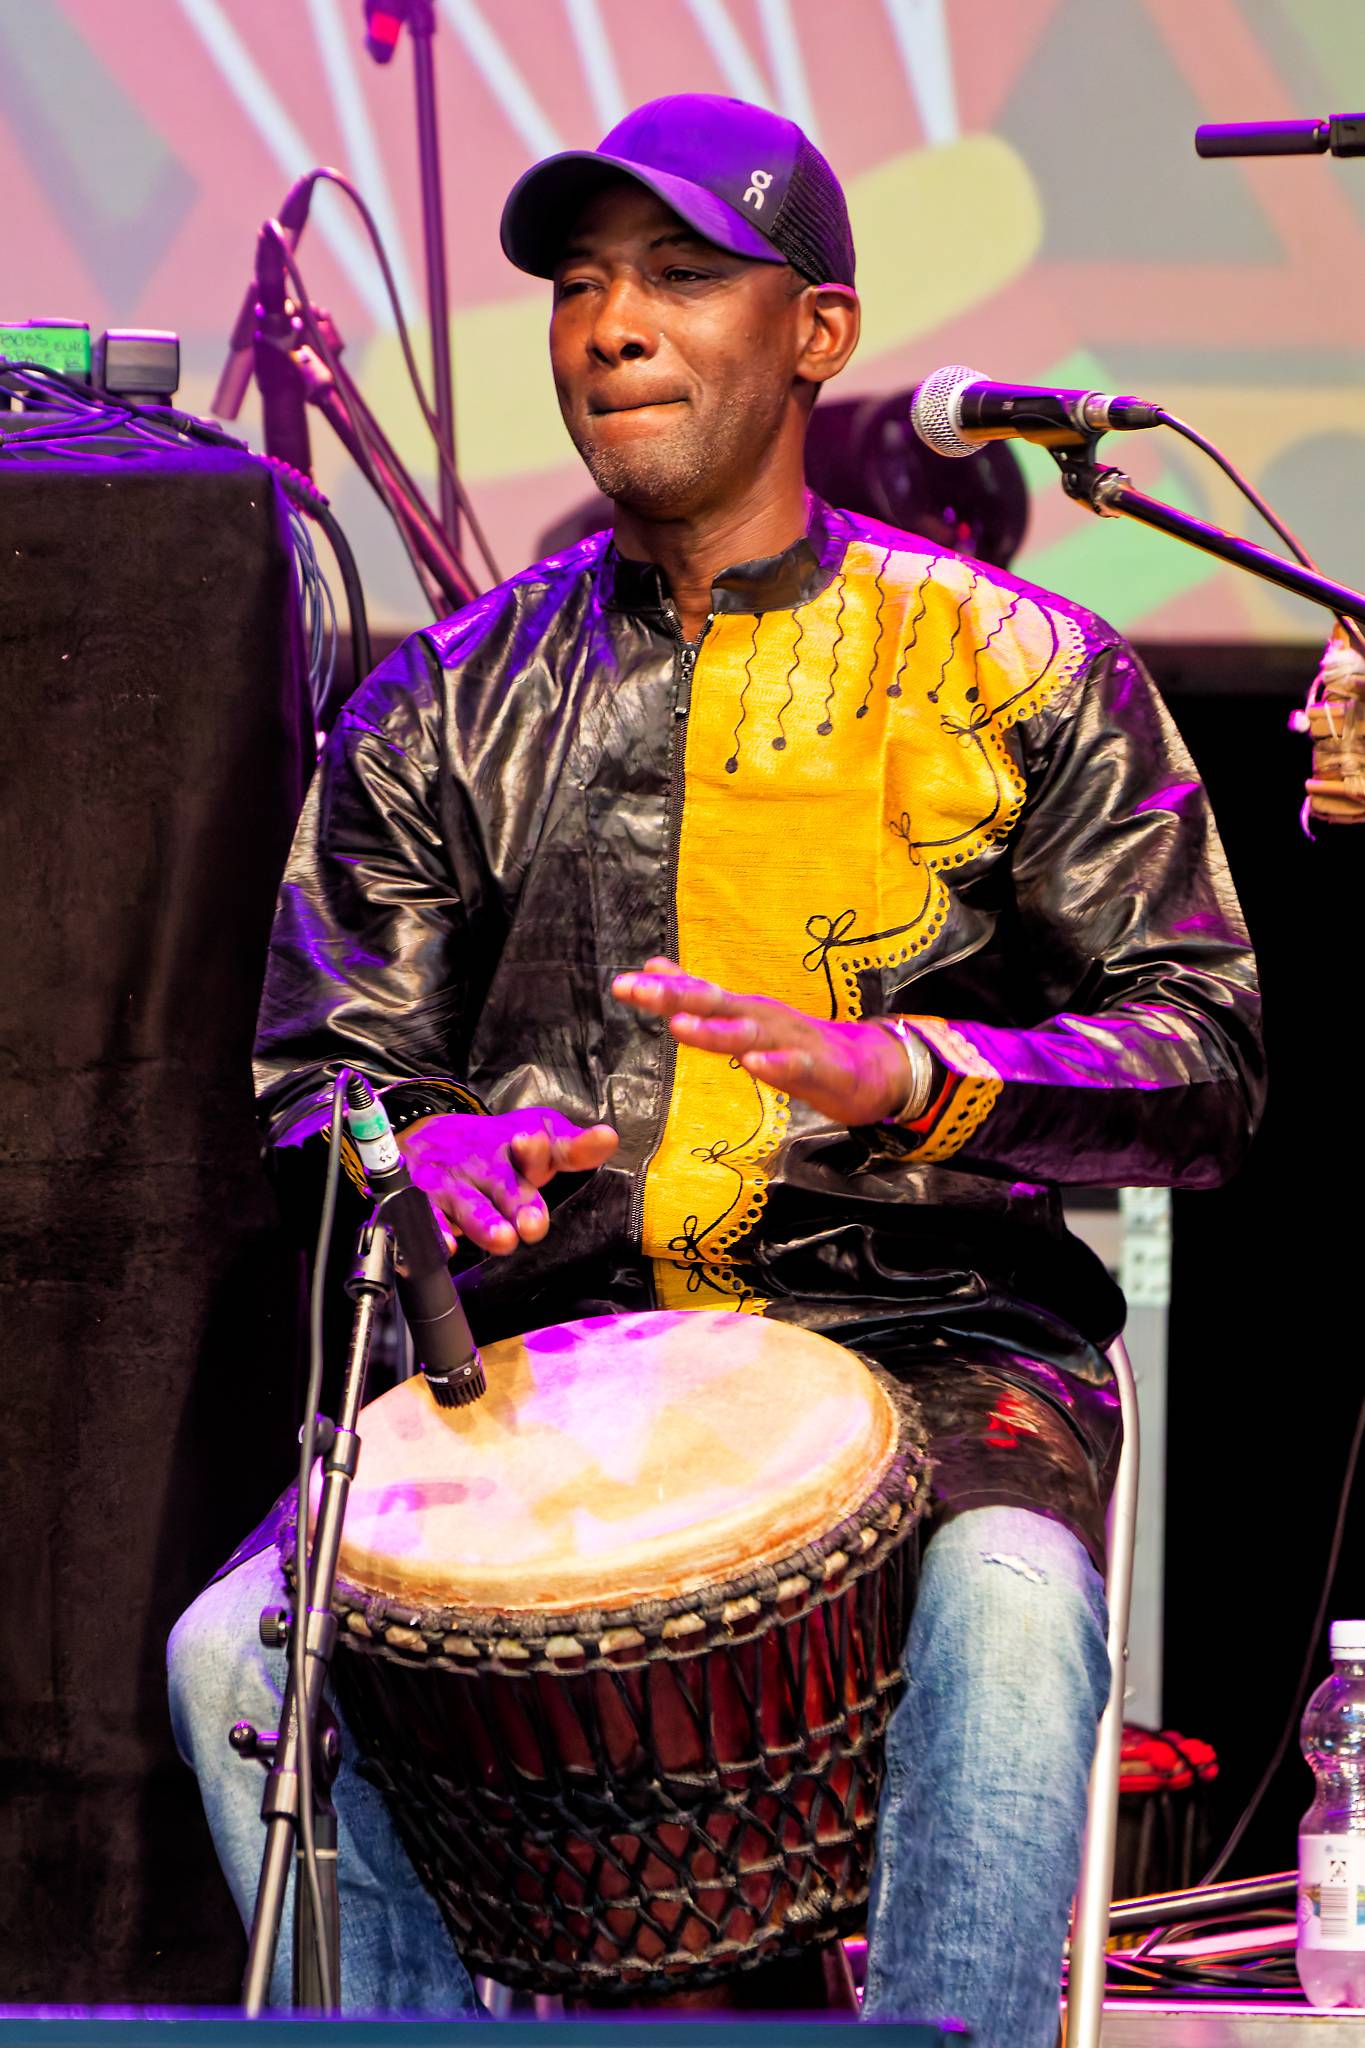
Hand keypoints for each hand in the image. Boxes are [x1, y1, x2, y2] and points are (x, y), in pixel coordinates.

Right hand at [396, 1109, 617, 1255]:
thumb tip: (609, 1139)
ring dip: (483, 1222)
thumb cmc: (495, 1148)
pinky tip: (448, 1244)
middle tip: (533, 1224)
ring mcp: (452, 1185)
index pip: (532, 1148)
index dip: (536, 1149)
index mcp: (515, 1148)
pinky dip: (435, 1232)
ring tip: (503, 1239)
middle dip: (517, 1202)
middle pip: (502, 1183)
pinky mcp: (424, 1203)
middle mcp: (483, 1165)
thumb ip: (572, 1147)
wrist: (425, 1137)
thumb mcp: (536, 1135)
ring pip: (468, 1206)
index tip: (532, 1141)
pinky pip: (428, 1219)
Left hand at [611, 957, 911, 1125]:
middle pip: (715, 1006)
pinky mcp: (820, 1069)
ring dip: (714, 1030)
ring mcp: (792, 1041)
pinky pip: (796, 1066)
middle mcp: (763, 1019)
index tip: (621, 984)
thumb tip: (652, 967)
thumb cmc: (798, 1043)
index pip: (696, 995)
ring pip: (749, 1034)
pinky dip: (775, 1064)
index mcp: (744, 1010)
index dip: (660, 991)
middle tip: (636, 991)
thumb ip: (698, 996)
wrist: (869, 1068)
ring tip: (679, 1027)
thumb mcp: (744, 1018)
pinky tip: (754, 1063)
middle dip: (674, 999)